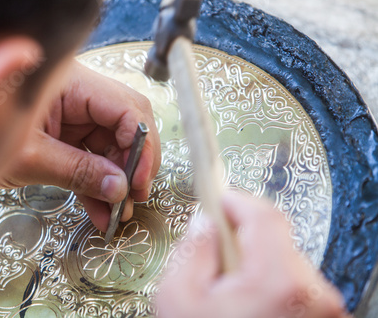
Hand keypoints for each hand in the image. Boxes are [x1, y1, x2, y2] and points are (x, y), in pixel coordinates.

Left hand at [2, 61, 160, 231]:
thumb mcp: (28, 156)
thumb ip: (77, 171)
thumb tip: (121, 189)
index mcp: (72, 83)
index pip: (126, 108)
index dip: (141, 145)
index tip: (140, 181)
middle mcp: (79, 96)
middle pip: (126, 126)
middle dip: (134, 164)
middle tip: (135, 199)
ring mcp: (73, 117)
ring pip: (111, 147)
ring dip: (116, 181)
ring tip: (116, 214)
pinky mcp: (65, 137)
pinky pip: (91, 160)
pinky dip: (96, 186)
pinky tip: (100, 212)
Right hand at [157, 192, 349, 317]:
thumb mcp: (180, 297)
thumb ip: (194, 249)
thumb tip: (206, 223)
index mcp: (278, 282)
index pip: (263, 215)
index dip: (235, 200)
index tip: (218, 196)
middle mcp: (312, 294)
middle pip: (274, 237)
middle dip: (240, 235)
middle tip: (212, 250)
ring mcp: (321, 309)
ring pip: (282, 259)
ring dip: (252, 261)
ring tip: (227, 291)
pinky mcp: (320, 317)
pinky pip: (292, 282)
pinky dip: (266, 281)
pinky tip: (244, 302)